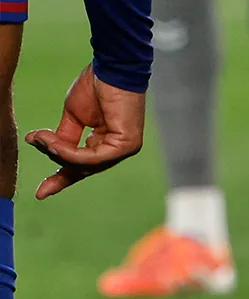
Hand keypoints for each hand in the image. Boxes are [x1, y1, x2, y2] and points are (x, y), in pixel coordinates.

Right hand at [24, 64, 145, 199]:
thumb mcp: (74, 116)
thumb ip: (64, 137)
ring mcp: (124, 149)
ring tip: (42, 138)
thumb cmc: (96, 86)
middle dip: (56, 163)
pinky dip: (71, 152)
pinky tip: (55, 142)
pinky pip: (94, 157)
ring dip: (59, 153)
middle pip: (83, 168)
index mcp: (105, 143)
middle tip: (35, 142)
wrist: (110, 68)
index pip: (82, 166)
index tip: (40, 193)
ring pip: (86, 164)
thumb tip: (46, 149)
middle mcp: (117, 149)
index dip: (61, 178)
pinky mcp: (126, 145)